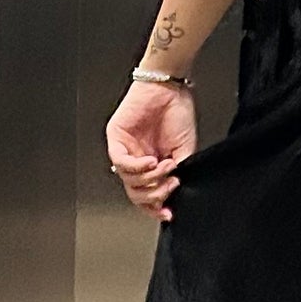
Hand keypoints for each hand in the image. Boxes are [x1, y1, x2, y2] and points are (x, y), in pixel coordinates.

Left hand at [107, 78, 197, 219]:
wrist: (171, 88)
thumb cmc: (178, 112)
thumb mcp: (184, 151)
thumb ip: (178, 174)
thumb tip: (174, 196)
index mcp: (152, 165)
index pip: (147, 195)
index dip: (156, 208)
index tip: (168, 213)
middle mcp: (137, 160)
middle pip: (136, 193)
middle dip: (154, 195)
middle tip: (170, 184)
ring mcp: (125, 151)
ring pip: (128, 181)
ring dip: (150, 178)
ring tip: (166, 166)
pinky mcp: (115, 139)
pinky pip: (120, 162)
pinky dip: (137, 167)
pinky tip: (151, 161)